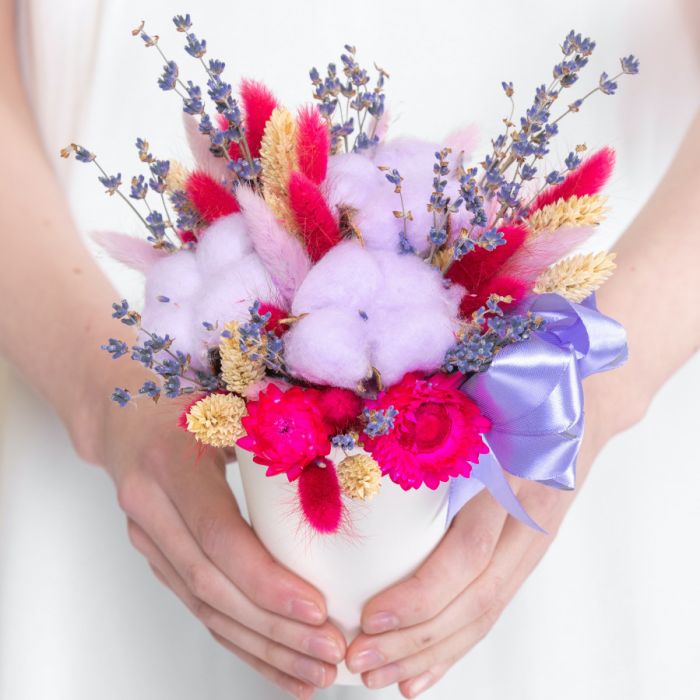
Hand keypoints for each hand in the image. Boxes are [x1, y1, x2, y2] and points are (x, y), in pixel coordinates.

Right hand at [76, 365, 343, 698]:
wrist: (120, 404)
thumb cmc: (186, 390)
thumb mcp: (227, 393)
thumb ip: (278, 421)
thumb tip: (355, 453)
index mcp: (171, 462)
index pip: (219, 536)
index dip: (266, 579)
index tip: (318, 609)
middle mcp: (150, 507)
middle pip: (212, 586)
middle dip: (274, 628)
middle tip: (330, 651)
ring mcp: (149, 538)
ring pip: (204, 608)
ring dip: (261, 648)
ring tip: (315, 672)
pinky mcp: (160, 555)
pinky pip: (199, 607)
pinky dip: (240, 641)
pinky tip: (278, 666)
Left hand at [346, 388, 610, 697]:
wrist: (584, 401)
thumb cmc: (520, 388)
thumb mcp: (482, 394)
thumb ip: (434, 414)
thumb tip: (360, 419)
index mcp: (512, 480)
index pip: (468, 554)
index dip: (421, 592)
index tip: (369, 615)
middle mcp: (527, 522)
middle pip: (474, 600)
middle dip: (414, 639)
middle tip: (357, 659)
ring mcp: (532, 544)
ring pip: (483, 614)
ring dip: (430, 652)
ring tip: (379, 676)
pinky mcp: (527, 555)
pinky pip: (493, 608)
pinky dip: (456, 645)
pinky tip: (422, 673)